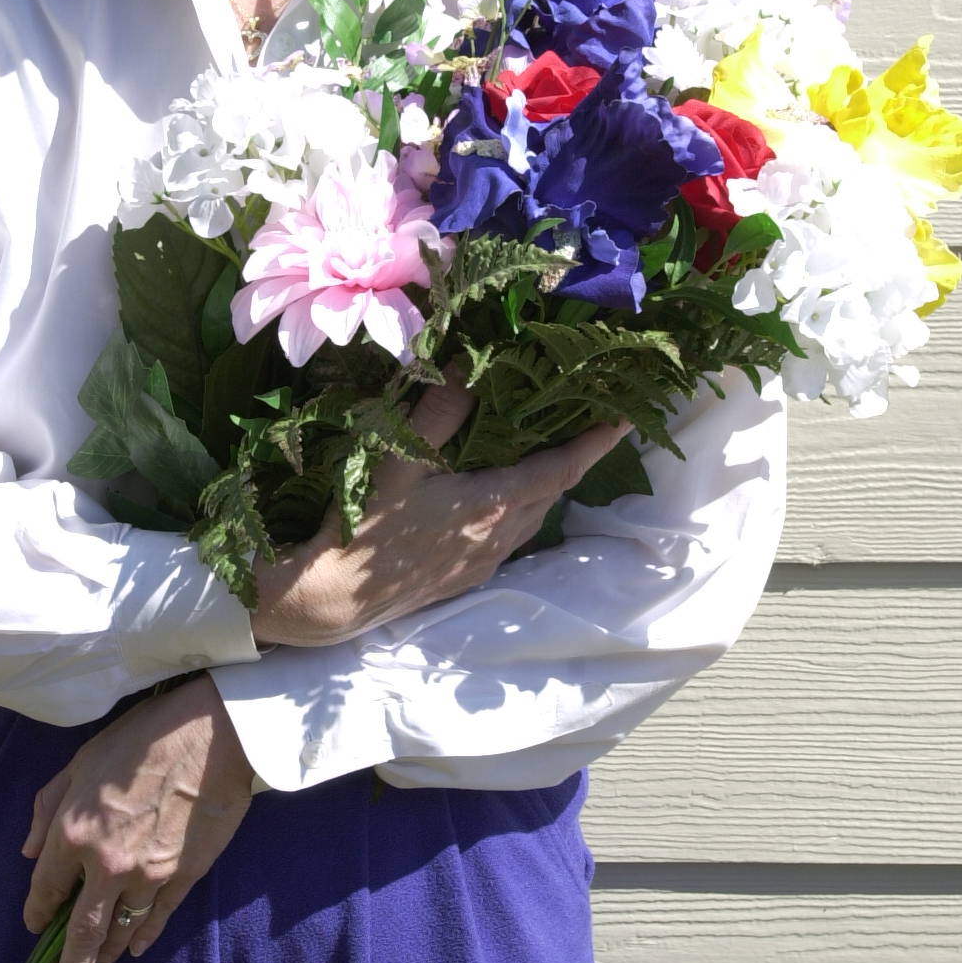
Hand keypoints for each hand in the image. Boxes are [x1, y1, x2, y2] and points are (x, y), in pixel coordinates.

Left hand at [21, 674, 252, 962]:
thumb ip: (48, 807)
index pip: (45, 888)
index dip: (38, 911)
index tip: (36, 925)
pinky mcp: (181, 876)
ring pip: (119, 930)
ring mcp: (146, 876)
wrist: (209, 734)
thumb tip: (30, 851)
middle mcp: (104, 865)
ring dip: (106, 953)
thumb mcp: (81, 761)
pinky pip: (156, 919)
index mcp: (72, 832)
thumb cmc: (141, 738)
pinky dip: (143, 937)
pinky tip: (134, 947)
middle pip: (80, 934)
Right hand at [251, 369, 630, 646]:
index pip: (562, 468)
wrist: (335, 599)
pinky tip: (498, 496)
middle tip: (583, 422)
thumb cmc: (365, 525)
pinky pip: (511, 537)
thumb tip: (469, 363)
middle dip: (575, 458)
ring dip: (547, 485)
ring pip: (534, 517)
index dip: (597, 442)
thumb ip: (439, 410)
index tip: (626, 417)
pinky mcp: (467, 578)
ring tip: (545, 451)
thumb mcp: (398, 458)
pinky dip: (521, 509)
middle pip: (554, 492)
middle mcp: (499, 537)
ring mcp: (485, 562)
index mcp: (492, 505)